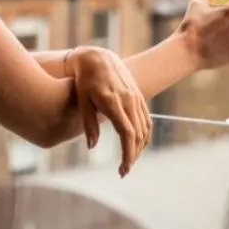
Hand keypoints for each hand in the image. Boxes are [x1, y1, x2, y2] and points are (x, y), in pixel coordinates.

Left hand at [67, 46, 152, 176]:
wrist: (97, 58)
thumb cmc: (84, 81)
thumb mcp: (82, 101)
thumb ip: (88, 124)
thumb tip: (92, 147)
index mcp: (113, 102)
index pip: (127, 133)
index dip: (127, 153)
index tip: (122, 169)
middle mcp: (128, 99)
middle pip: (137, 134)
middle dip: (133, 156)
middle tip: (123, 171)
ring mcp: (135, 97)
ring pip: (144, 128)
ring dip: (139, 148)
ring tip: (129, 161)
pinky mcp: (138, 96)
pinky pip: (146, 119)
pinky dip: (144, 135)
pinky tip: (137, 145)